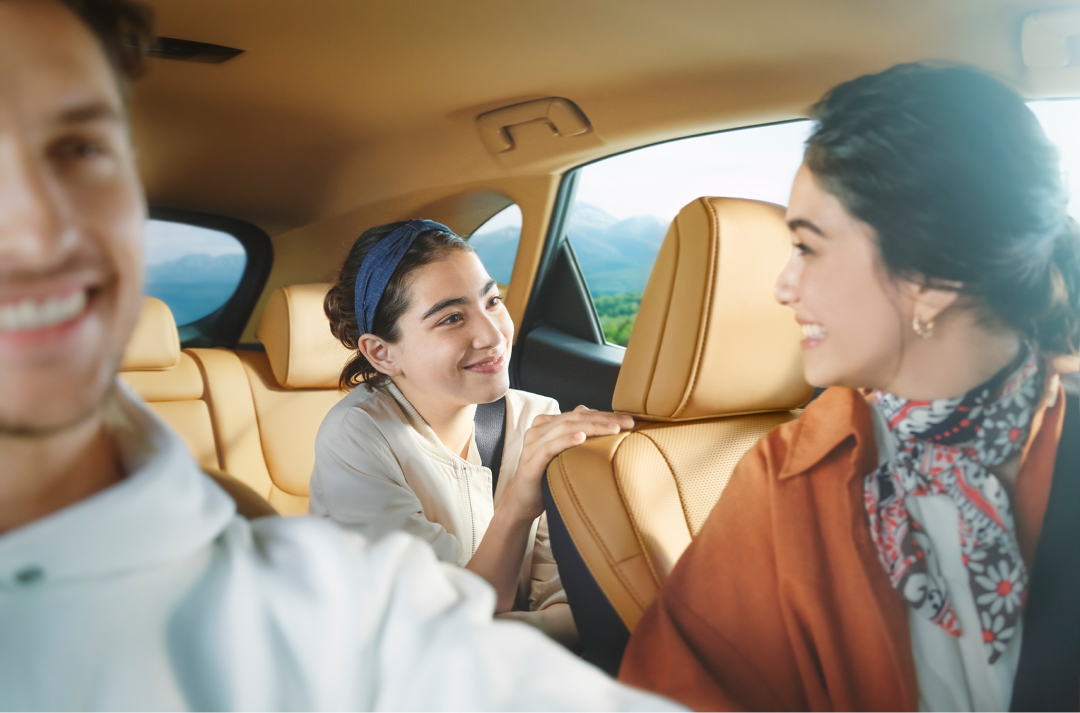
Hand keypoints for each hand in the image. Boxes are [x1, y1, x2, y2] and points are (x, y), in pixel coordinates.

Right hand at [503, 405, 633, 519]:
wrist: (524, 502)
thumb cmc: (547, 476)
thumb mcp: (563, 453)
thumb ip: (574, 433)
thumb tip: (590, 413)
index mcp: (546, 424)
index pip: (580, 414)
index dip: (605, 415)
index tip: (629, 419)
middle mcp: (538, 430)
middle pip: (575, 418)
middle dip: (604, 419)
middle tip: (627, 423)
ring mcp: (532, 445)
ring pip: (565, 428)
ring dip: (592, 427)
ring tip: (613, 430)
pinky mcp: (530, 462)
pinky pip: (549, 447)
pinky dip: (566, 441)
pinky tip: (582, 438)